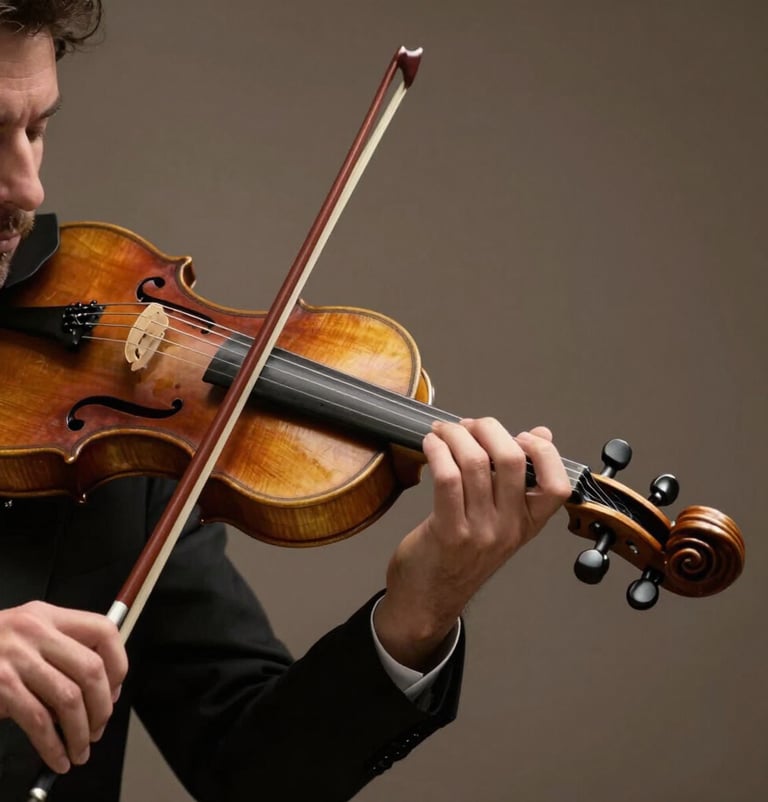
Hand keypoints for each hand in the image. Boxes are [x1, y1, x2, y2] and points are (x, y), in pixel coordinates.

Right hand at [0, 601, 127, 773]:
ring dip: (80, 732)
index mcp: (50, 616)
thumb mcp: (29, 635)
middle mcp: (35, 631)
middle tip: (99, 728)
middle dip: (102, 707)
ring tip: (80, 750)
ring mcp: (16, 658)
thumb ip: (62, 652)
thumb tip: (102, 691)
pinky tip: (58, 757)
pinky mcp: (1, 684)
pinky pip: (38, 721)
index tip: (114, 691)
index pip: (103, 631)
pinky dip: (53, 745)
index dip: (118, 664)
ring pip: (69, 698)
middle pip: (91, 669)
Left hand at [374, 420, 570, 669]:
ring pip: (475, 463)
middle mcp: (509, 528)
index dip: (544, 452)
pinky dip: (438, 451)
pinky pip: (448, 478)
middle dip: (488, 429)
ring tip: (444, 431)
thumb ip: (519, 481)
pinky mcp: (449, 532)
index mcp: (528, 524)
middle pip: (512, 460)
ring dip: (455, 435)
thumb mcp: (499, 522)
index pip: (557, 485)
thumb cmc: (459, 557)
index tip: (521, 435)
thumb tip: (542, 436)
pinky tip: (431, 444)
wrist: (428, 601)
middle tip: (470, 425)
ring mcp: (480, 532)